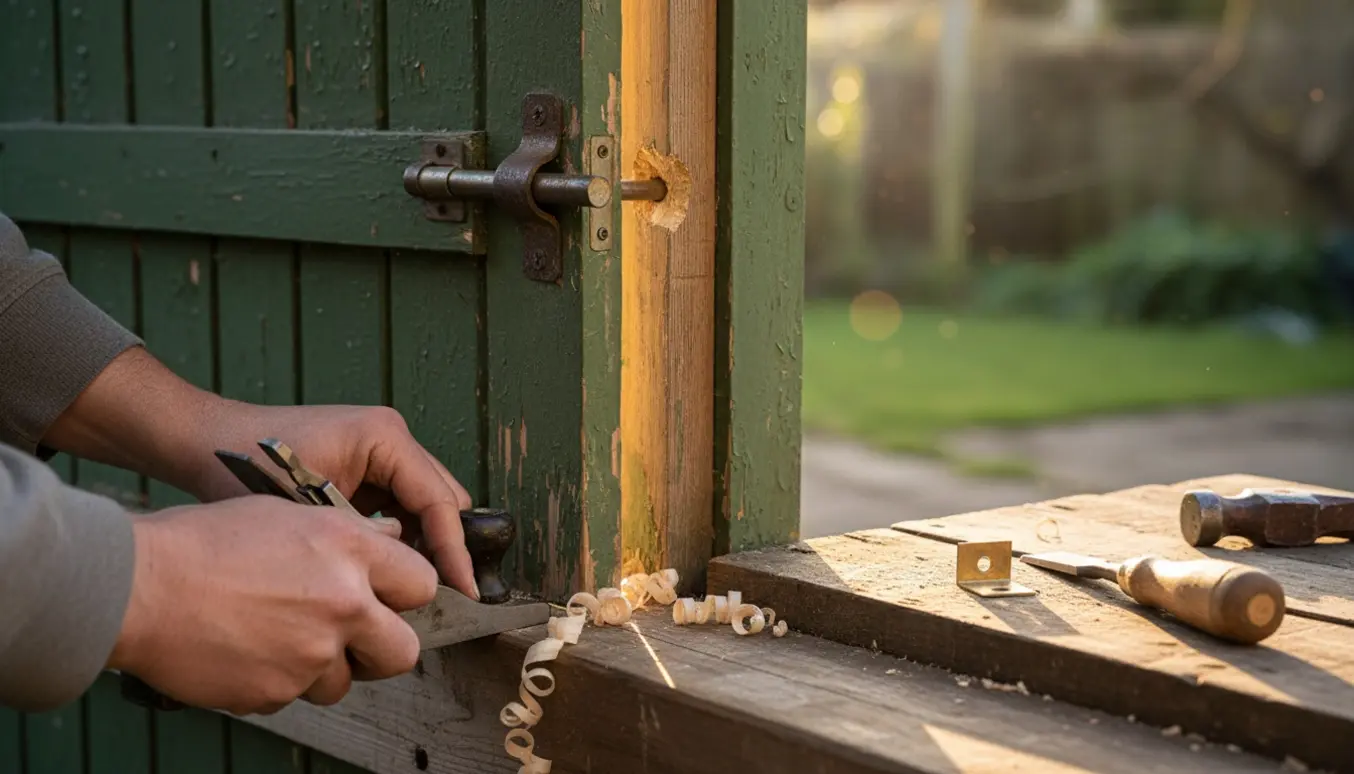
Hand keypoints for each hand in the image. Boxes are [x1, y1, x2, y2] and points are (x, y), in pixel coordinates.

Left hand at [42, 347, 478, 598]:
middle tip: (439, 599)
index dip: (453, 550)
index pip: (438, 501)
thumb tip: (404, 584)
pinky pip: (398, 507)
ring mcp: (379, 451)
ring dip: (422, 545)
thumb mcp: (307, 512)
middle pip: (442, 500)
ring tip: (410, 591)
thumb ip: (362, 541)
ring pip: (424, 506)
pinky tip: (382, 573)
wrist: (202, 444)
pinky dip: (397, 538)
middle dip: (444, 548)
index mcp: (384, 437)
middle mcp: (391, 438)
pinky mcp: (365, 467)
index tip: (463, 592)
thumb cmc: (243, 469)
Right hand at [108, 496, 437, 713]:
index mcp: (349, 550)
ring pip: (344, 681)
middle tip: (355, 637)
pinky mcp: (277, 692)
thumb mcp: (288, 513)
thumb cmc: (204, 542)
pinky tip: (247, 649)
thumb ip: (350, 533)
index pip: (422, 583)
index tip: (390, 598)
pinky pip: (294, 695)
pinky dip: (277, 680)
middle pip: (405, 651)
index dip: (406, 593)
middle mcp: (342, 604)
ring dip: (323, 668)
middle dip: (384, 648)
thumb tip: (392, 538)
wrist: (139, 586)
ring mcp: (311, 654)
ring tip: (278, 636)